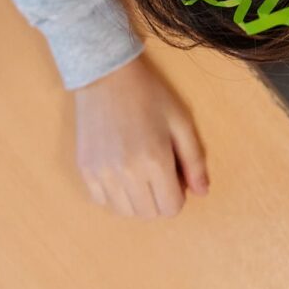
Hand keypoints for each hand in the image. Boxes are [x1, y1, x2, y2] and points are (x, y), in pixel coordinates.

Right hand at [74, 53, 208, 218]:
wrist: (106, 75)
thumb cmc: (148, 95)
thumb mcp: (180, 121)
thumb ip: (194, 160)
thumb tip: (202, 192)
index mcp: (155, 160)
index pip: (171, 207)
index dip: (177, 193)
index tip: (172, 172)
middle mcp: (127, 173)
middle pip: (150, 213)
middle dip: (159, 197)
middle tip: (156, 169)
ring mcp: (103, 173)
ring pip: (126, 212)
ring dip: (137, 199)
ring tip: (137, 171)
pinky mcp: (85, 170)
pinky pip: (103, 202)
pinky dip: (114, 195)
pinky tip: (118, 171)